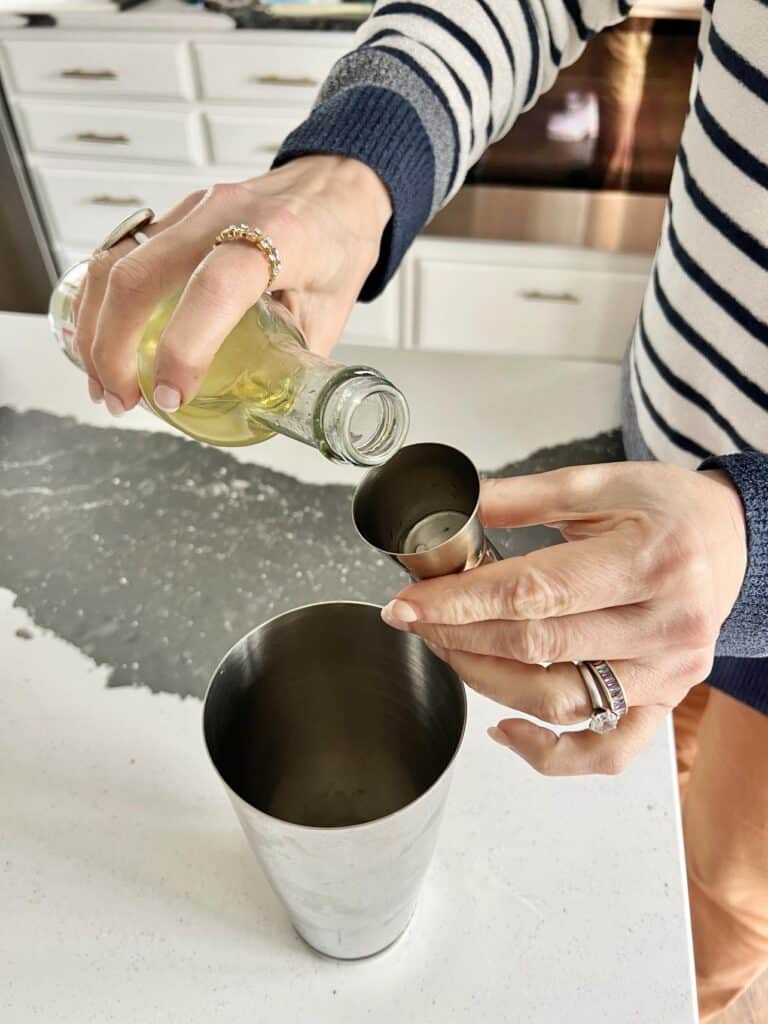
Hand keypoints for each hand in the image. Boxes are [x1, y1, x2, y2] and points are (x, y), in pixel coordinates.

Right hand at [72, 156, 391, 415]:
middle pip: (140, 275)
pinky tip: (102, 343)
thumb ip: (294, 362)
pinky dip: (99, 304)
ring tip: (106, 384)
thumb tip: (261, 415)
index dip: (186, 349)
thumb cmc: (337, 244)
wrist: (336, 184)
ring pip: (114, 262)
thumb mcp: (330, 312)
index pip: (217, 289)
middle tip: (123, 401)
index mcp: (279, 237)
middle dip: (113, 349)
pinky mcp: (170, 216)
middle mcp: (226, 214)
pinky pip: (116, 255)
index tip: (172, 397)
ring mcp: (191, 210)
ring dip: (95, 330)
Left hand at [381, 462, 747, 775]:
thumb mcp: (601, 483)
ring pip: (558, 701)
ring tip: (450, 650)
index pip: (535, 593)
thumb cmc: (669, 509)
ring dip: (487, 682)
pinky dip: (548, 754)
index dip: (460, 603)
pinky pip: (605, 751)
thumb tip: (454, 508)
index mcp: (648, 561)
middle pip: (537, 647)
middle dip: (459, 636)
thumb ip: (524, 497)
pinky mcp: (664, 702)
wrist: (731, 542)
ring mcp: (666, 673)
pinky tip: (503, 726)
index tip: (407, 604)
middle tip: (417, 619)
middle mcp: (664, 626)